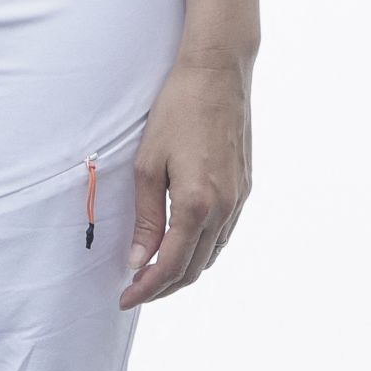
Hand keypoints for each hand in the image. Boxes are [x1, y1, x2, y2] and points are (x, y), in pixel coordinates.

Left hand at [118, 53, 252, 310]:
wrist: (218, 72)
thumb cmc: (178, 110)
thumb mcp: (149, 163)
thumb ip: (146, 217)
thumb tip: (138, 260)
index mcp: (198, 204)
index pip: (171, 265)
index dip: (147, 288)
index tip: (125, 297)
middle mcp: (225, 208)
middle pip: (194, 268)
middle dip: (164, 286)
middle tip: (135, 289)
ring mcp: (239, 199)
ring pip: (212, 254)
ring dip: (184, 269)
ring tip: (154, 270)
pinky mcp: (246, 187)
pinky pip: (224, 233)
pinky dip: (202, 248)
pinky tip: (184, 242)